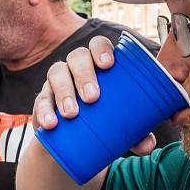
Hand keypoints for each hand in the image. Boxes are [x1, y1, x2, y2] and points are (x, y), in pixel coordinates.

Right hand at [33, 36, 156, 155]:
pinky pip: (41, 100)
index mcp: (99, 64)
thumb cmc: (104, 123)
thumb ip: (136, 133)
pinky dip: (44, 112)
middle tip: (92, 98)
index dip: (101, 49)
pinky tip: (51, 124)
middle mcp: (76, 67)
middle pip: (77, 57)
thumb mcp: (122, 127)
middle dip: (84, 75)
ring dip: (64, 92)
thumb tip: (148, 145)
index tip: (108, 65)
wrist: (74, 144)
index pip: (98, 45)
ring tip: (72, 114)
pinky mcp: (43, 100)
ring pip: (56, 73)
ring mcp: (57, 82)